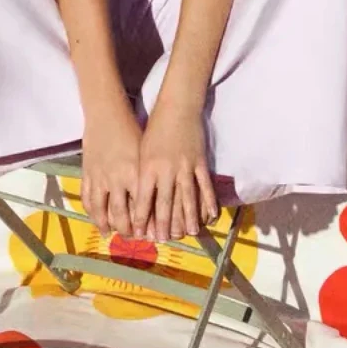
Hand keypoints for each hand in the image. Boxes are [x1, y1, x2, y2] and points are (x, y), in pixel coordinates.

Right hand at [80, 106, 141, 237]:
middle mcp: (116, 179)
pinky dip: (91, 212)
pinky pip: (88, 199)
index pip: (141, 207)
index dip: (145, 224)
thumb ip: (149, 177)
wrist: (106, 114)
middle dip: (126, 230)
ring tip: (111, 234)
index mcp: (135, 173)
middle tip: (131, 238)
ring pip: (101, 210)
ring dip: (106, 225)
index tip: (150, 235)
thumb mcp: (145, 153)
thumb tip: (159, 201)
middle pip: (120, 214)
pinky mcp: (87, 173)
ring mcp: (99, 177)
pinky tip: (96, 218)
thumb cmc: (132, 130)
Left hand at [134, 101, 218, 241]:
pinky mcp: (200, 162)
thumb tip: (136, 201)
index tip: (141, 233)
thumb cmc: (154, 130)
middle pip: (166, 202)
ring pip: (187, 197)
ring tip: (188, 233)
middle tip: (164, 240)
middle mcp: (166, 169)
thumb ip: (142, 176)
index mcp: (148, 167)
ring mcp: (185, 166)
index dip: (142, 217)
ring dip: (188, 218)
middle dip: (164, 224)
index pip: (143, 198)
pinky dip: (208, 202)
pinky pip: (205, 186)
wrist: (176, 107)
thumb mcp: (142, 151)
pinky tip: (210, 215)